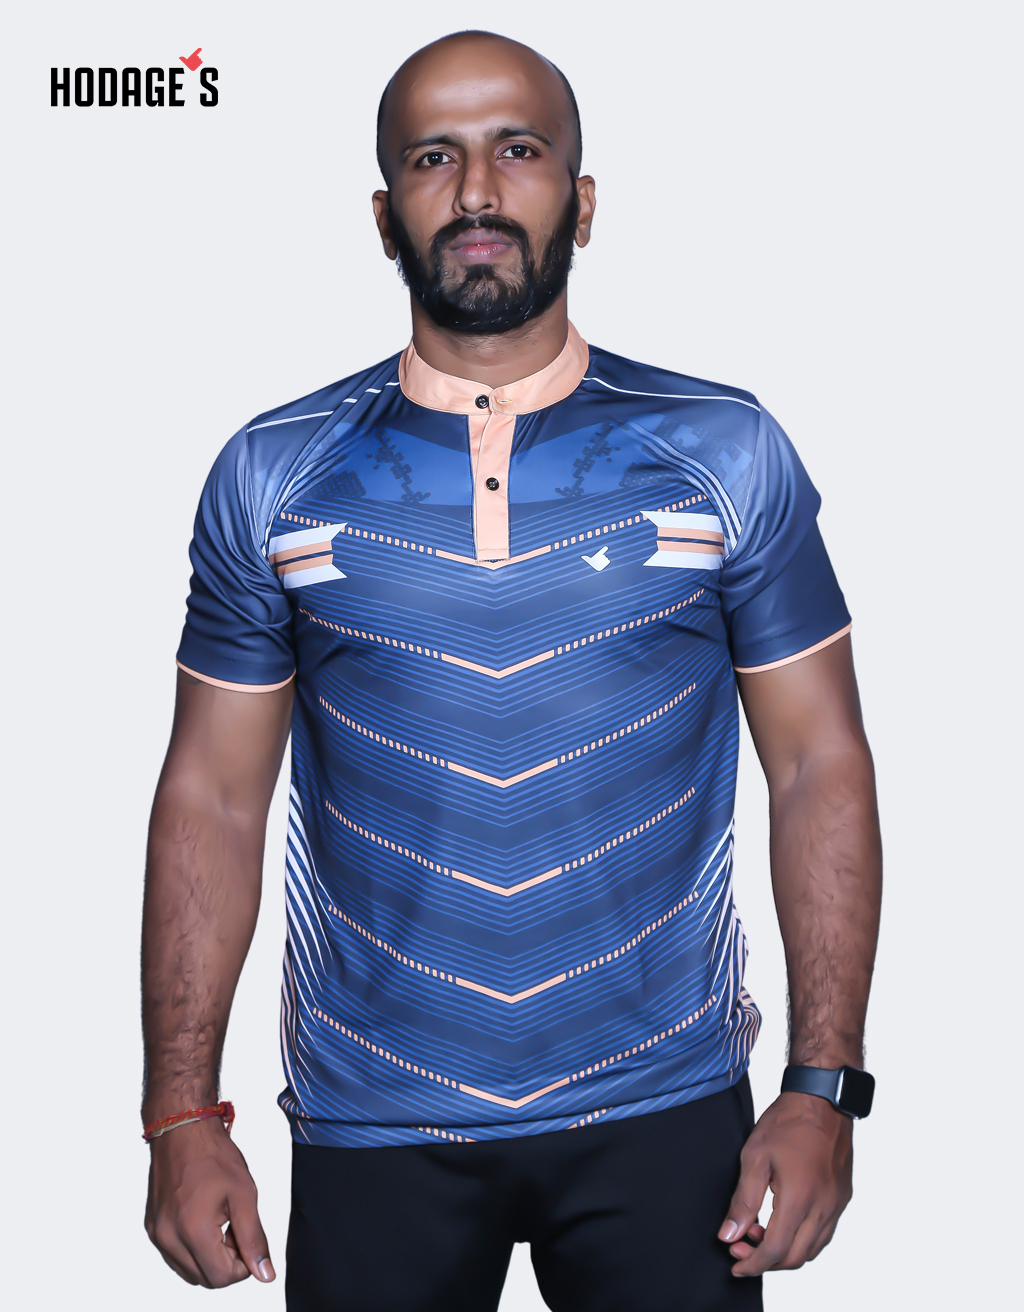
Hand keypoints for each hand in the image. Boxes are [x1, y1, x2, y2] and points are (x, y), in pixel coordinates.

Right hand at [144, 1117, 275, 1287]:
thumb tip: (265, 1274)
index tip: (248, 1238)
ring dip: (210, 1257)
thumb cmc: (212, 1154)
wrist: (182, 1129)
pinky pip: (176, 1255)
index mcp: (193, 1230)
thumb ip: (254, 1238)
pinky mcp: (153, 1227)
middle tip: (236, 1227)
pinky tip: (205, 1220)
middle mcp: (169, 1238)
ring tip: (221, 1221)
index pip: (221, 1278)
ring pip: (189, 1270)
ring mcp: (157, 1234)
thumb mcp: (245, 1194)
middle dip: (227, 1260)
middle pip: (205, 1278)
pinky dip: (194, 1248)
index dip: (243, 1265)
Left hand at [718, 1092, 852, 1275]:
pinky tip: (783, 1223)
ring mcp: (836, 1204)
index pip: (775, 1250)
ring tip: (759, 1232)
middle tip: (741, 1247)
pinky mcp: (842, 1197)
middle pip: (795, 1257)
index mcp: (800, 1200)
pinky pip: (823, 1233)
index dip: (753, 1263)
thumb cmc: (787, 1123)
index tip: (735, 1264)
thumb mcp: (754, 1157)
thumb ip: (743, 1200)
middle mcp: (823, 1208)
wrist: (822, 1100)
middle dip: (766, 1261)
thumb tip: (729, 1234)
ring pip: (812, 1249)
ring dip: (785, 1251)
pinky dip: (802, 1239)